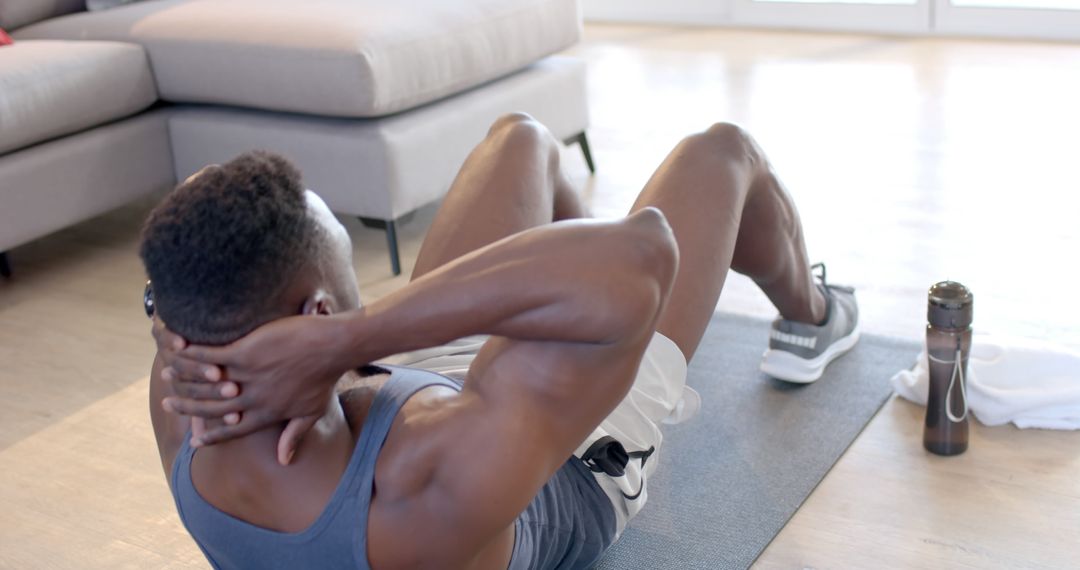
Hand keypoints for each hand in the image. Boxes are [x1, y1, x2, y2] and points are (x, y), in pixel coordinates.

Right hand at [154, 314, 351, 464]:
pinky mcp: (247, 352)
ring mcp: (248, 375)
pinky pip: (211, 356)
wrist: (333, 346)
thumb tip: (285, 460)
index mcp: (267, 414)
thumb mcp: (312, 412)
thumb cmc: (326, 377)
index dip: (212, 436)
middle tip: (167, 404)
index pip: (232, 430)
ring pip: (206, 382)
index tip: (194, 442)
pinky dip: (192, 354)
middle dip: (187, 408)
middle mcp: (253, 399)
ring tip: (166, 373)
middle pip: (212, 408)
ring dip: (183, 378)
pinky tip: (178, 349)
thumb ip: (294, 436)